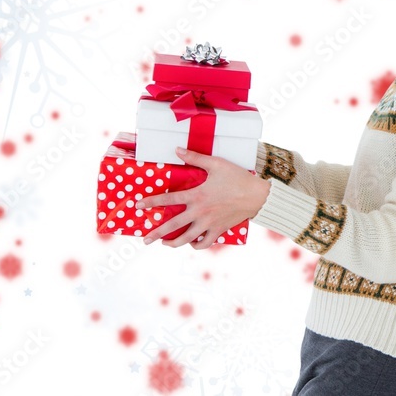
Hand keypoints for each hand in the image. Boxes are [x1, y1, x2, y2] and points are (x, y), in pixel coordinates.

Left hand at [137, 147, 269, 249]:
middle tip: (145, 239)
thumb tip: (177, 149)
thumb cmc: (238, 177)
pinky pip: (204, 243)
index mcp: (197, 196)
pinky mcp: (219, 230)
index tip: (138, 205)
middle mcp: (200, 212)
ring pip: (187, 239)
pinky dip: (196, 245)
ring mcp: (209, 223)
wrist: (257, 196)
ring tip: (164, 244)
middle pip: (173, 226)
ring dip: (173, 243)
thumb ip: (195, 157)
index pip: (169, 199)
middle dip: (156, 233)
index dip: (151, 202)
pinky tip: (191, 243)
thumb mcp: (216, 164)